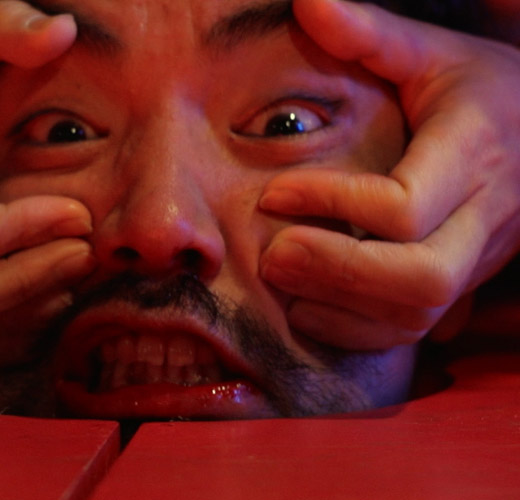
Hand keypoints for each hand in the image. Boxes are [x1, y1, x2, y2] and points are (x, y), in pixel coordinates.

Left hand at [259, 0, 519, 348]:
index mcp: (472, 152)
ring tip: (279, 277)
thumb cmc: (484, 92)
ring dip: (338, 306)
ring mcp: (475, 260)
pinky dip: (355, 331)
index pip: (403, 206)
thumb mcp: (434, 53)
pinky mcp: (461, 286)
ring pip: (416, 312)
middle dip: (334, 270)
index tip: (273, 192)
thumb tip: (306, 3)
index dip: (333, 205)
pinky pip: (412, 329)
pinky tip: (306, 310)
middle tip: (270, 254)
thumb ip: (371, 35)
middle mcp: (481, 216)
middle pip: (418, 276)